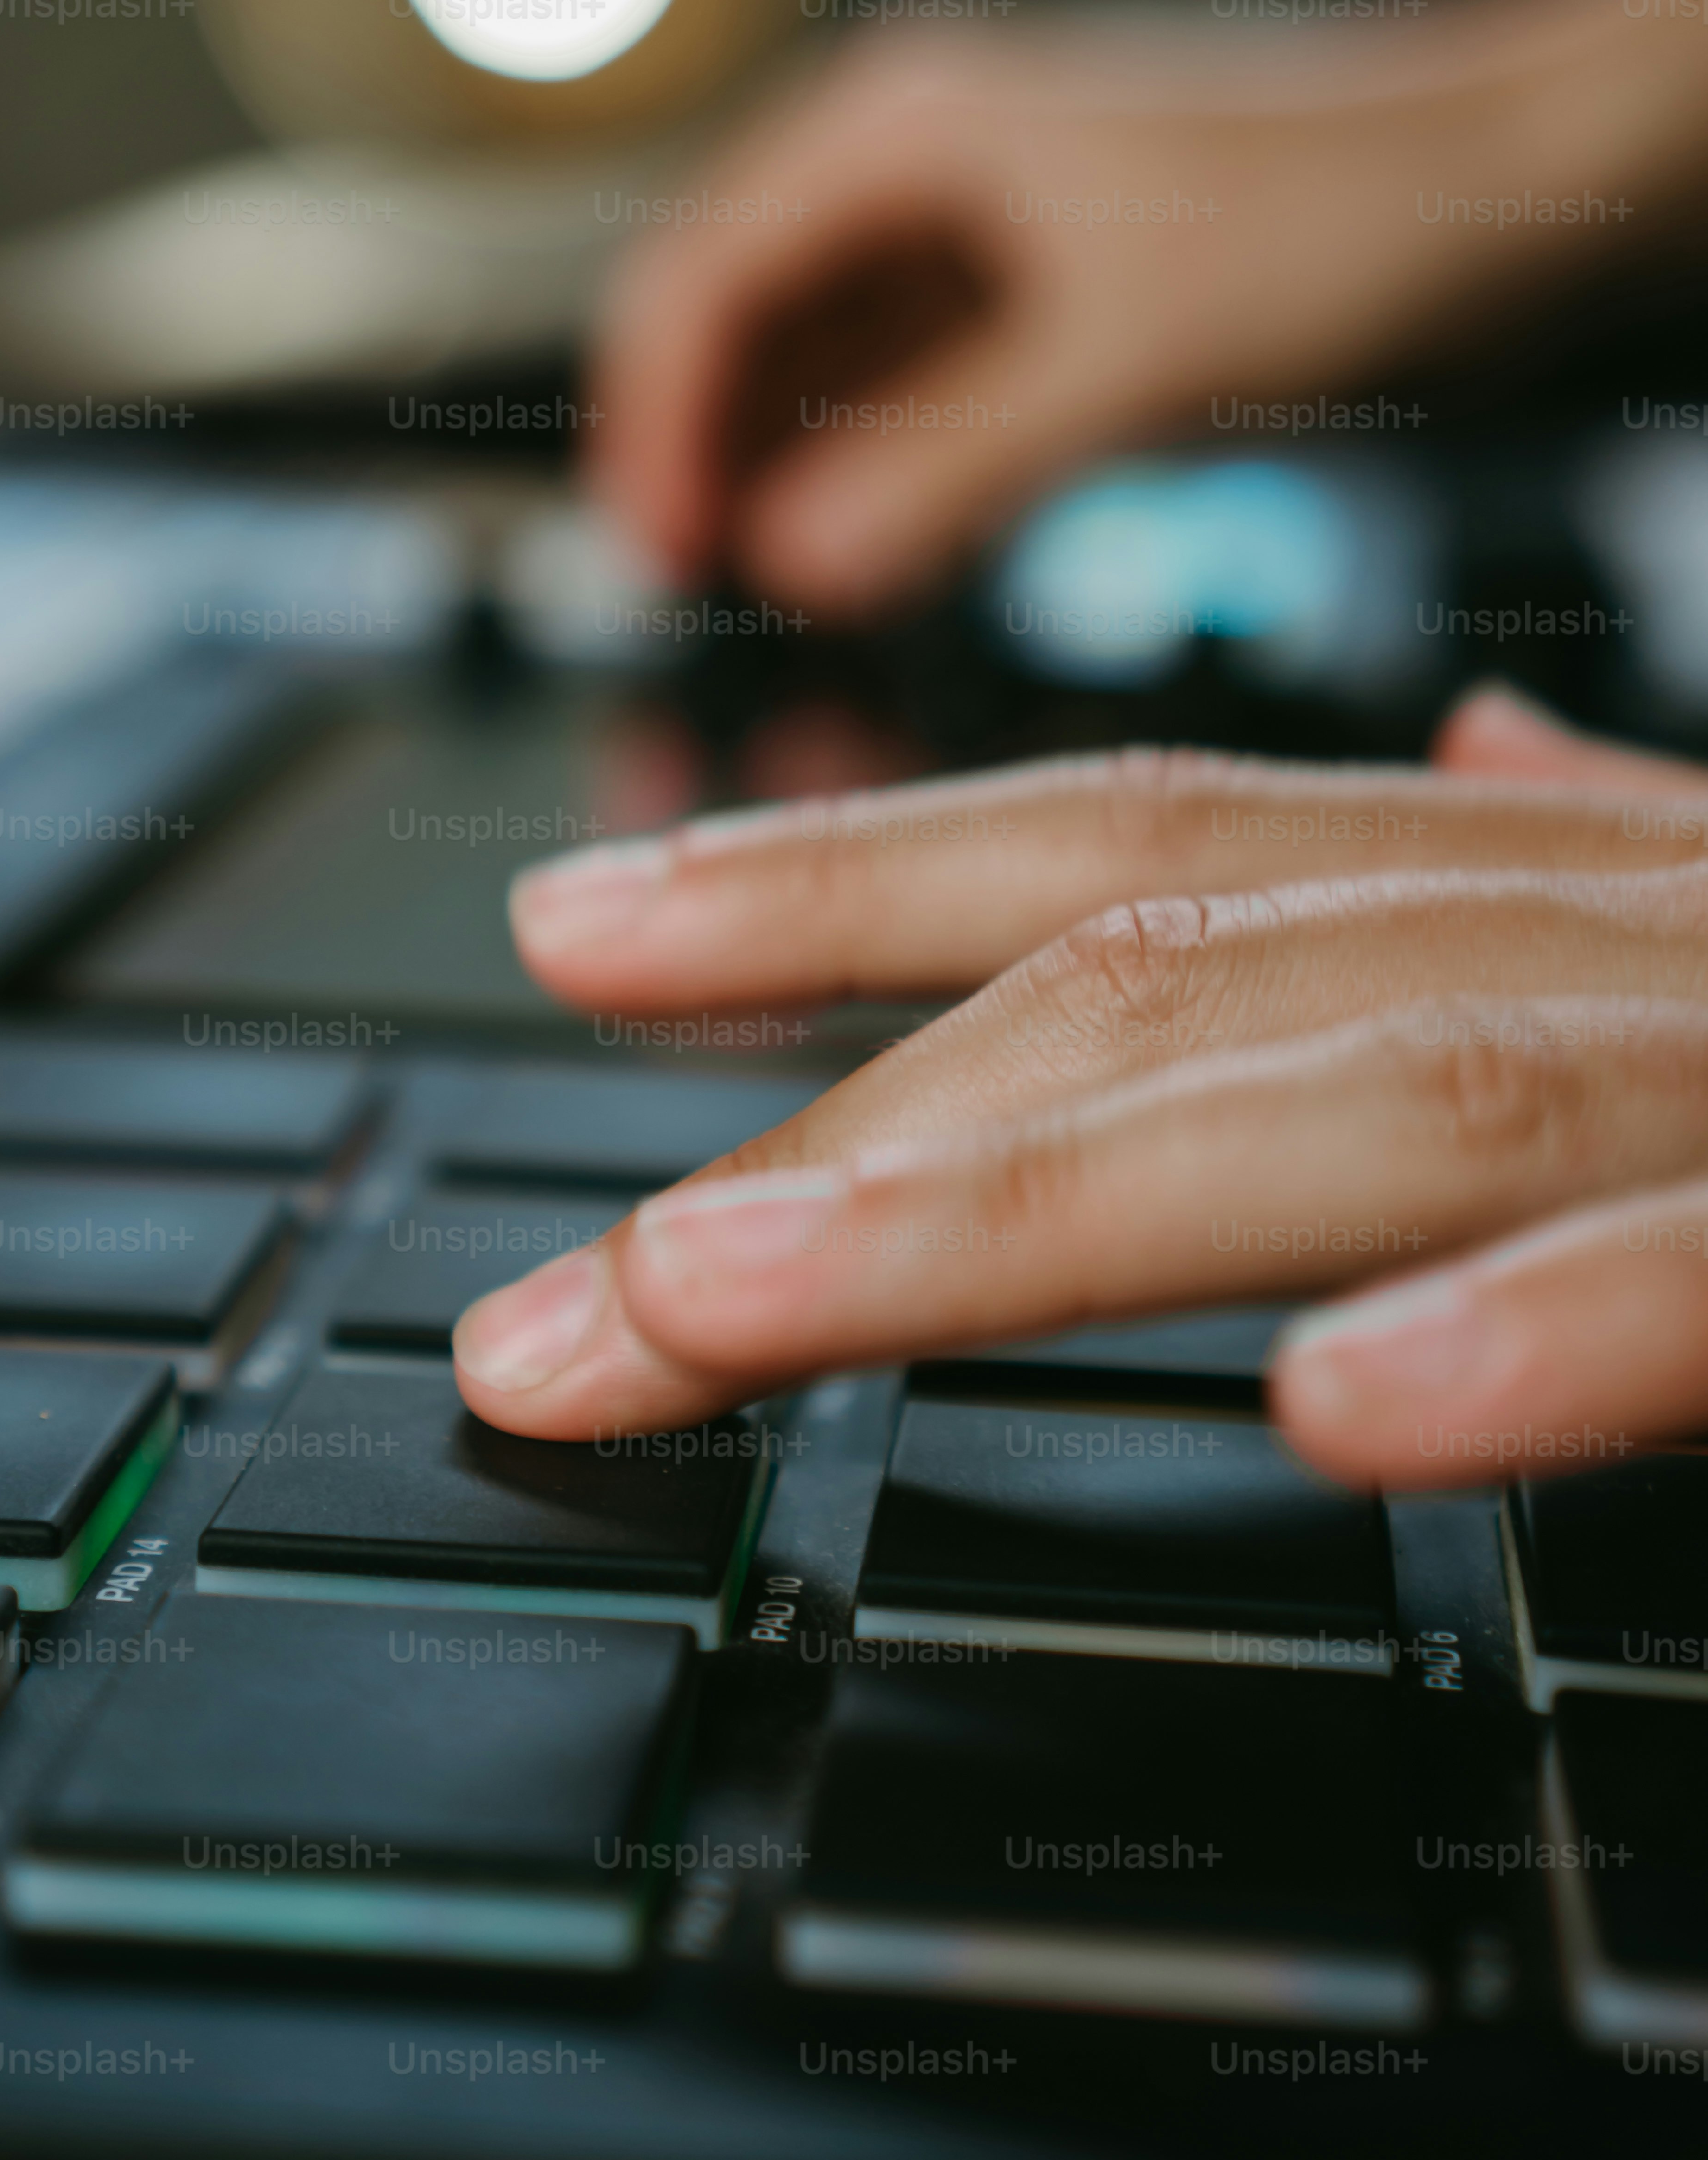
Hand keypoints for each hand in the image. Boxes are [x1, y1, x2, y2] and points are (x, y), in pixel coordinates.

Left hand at [452, 687, 1707, 1488]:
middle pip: (1175, 983)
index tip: (584, 933)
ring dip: (1030, 1197)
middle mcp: (1629, 941)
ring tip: (728, 1303)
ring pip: (1376, 1093)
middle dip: (840, 1128)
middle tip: (565, 1302)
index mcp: (1565, 885)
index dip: (845, 876)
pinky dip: (1530, 1323)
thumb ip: (1596, 861)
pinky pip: (1697, 1269)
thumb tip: (1464, 755)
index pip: (1151, 842)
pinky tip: (1342, 1403)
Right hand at [587, 0, 1707, 619]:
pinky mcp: (1023, 288)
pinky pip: (902, 386)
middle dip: (704, 454)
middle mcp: (910, 159)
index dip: (652, 425)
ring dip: (785, 469)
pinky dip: (874, 466)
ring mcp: (964, 223)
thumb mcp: (1135, 350)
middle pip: (733, 318)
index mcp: (900, 125)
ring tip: (786, 590)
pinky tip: (876, 545)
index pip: (696, 277)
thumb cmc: (1342, 211)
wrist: (1498, 172)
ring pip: (814, 362)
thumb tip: (796, 563)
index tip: (656, 558)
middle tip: (693, 596)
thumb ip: (952, 457)